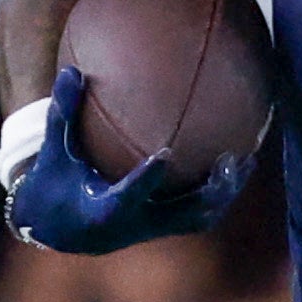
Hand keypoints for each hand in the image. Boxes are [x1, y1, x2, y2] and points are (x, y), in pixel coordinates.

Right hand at [2, 68, 252, 254]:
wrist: (60, 229)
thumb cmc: (56, 183)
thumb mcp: (56, 151)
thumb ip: (63, 114)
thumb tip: (71, 71)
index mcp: (102, 213)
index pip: (126, 198)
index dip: (145, 179)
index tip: (165, 154)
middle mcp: (133, 227)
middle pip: (180, 215)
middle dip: (209, 190)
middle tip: (230, 158)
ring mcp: (151, 230)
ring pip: (197, 218)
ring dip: (223, 193)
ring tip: (246, 161)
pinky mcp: (162, 228)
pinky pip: (198, 214)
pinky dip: (217, 193)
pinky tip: (234, 166)